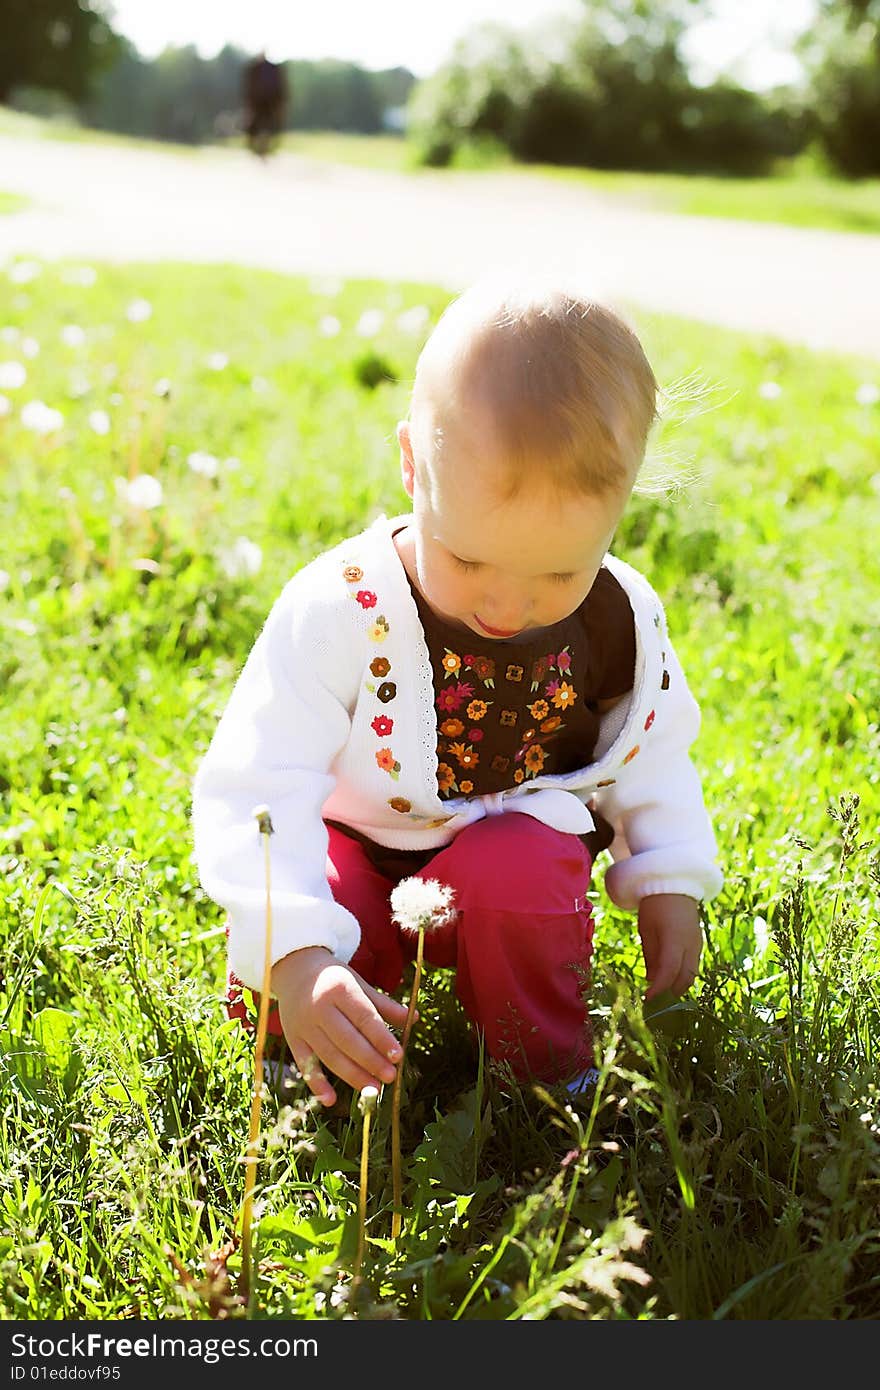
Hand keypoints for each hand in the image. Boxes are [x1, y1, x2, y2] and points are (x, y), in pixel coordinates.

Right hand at [270, 946, 411, 1106]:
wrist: (294, 969)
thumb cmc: (334, 978)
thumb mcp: (359, 983)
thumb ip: (384, 1004)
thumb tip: (413, 1020)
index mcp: (340, 989)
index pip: (364, 1018)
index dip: (382, 1038)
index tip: (398, 1056)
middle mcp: (319, 1008)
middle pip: (348, 1040)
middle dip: (371, 1061)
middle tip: (390, 1077)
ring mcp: (304, 1025)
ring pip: (329, 1055)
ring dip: (352, 1075)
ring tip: (374, 1089)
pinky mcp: (293, 1039)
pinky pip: (304, 1065)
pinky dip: (317, 1084)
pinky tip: (331, 1101)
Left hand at [637, 894, 702, 1001]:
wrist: (675, 886)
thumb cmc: (655, 907)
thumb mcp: (647, 931)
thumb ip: (651, 957)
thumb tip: (652, 982)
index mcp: (675, 939)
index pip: (669, 971)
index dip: (659, 989)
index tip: (648, 999)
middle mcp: (691, 944)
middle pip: (685, 978)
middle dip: (670, 993)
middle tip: (654, 1001)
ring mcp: (698, 944)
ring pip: (691, 974)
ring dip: (677, 986)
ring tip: (660, 992)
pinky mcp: (699, 944)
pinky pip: (693, 965)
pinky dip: (682, 975)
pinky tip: (669, 978)